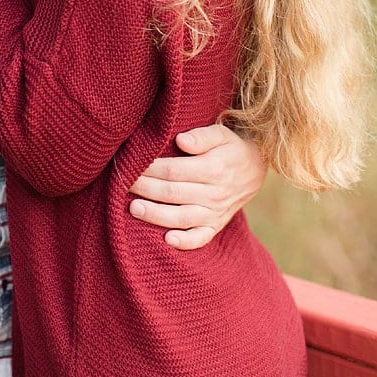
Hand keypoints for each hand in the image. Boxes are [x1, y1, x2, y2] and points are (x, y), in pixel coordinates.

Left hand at [128, 123, 267, 249]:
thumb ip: (202, 136)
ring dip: (156, 215)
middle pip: (172, 193)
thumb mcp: (222, 134)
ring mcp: (215, 212)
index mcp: (213, 169)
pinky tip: (167, 240)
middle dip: (144, 188)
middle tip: (122, 183)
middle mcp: (214, 194)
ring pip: (182, 217)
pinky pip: (201, 238)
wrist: (255, 170)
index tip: (130, 164)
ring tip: (133, 208)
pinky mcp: (216, 225)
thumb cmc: (230, 148)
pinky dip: (186, 242)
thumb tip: (181, 140)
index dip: (150, 169)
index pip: (174, 171)